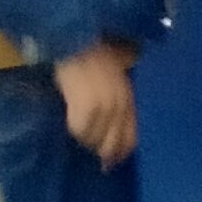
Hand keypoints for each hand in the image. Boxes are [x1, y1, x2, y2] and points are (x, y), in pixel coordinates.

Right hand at [54, 42, 137, 167]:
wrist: (77, 38)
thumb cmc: (92, 54)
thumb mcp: (114, 79)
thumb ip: (117, 100)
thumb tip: (112, 123)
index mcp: (128, 99)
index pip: (130, 138)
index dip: (121, 153)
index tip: (111, 163)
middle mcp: (120, 106)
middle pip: (114, 143)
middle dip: (104, 154)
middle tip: (96, 160)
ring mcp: (104, 107)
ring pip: (95, 139)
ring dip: (87, 140)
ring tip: (80, 132)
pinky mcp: (86, 106)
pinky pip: (80, 130)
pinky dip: (75, 130)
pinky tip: (71, 121)